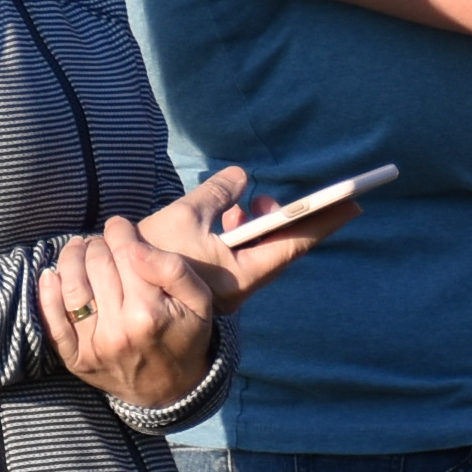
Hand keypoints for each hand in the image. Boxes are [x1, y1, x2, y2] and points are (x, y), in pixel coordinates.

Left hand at [39, 193, 252, 414]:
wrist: (170, 391)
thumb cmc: (186, 337)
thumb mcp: (200, 302)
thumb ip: (174, 270)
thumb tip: (135, 248)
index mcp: (150, 312)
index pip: (126, 252)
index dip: (120, 230)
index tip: (121, 226)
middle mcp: (119, 329)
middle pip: (97, 264)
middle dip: (98, 243)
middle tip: (104, 242)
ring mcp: (94, 346)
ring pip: (71, 286)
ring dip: (71, 258)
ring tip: (80, 250)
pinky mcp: (76, 359)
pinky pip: (53, 321)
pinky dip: (47, 293)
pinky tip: (51, 275)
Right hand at [132, 163, 341, 297]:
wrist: (117, 296)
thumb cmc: (150, 258)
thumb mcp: (183, 216)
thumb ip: (217, 194)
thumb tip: (242, 175)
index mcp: (241, 275)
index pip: (294, 244)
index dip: (323, 222)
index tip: (354, 204)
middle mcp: (242, 287)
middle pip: (279, 248)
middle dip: (283, 219)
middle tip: (271, 200)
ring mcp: (229, 287)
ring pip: (258, 251)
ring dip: (257, 226)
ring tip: (245, 206)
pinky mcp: (215, 284)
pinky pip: (241, 255)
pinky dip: (239, 235)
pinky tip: (226, 219)